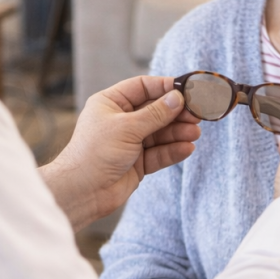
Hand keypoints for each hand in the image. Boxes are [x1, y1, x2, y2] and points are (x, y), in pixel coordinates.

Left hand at [40, 76, 199, 231]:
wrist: (82, 192)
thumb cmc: (94, 153)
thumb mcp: (127, 128)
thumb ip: (155, 114)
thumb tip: (177, 98)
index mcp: (111, 103)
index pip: (142, 87)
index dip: (165, 87)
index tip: (187, 90)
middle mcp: (121, 121)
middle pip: (155, 110)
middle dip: (176, 113)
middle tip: (197, 114)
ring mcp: (130, 142)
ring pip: (160, 133)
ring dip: (178, 132)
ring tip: (195, 133)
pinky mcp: (137, 163)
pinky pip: (159, 153)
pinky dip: (173, 150)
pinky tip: (187, 148)